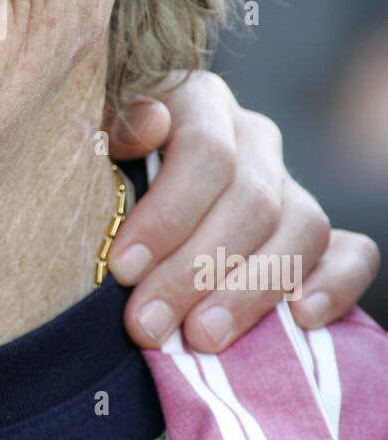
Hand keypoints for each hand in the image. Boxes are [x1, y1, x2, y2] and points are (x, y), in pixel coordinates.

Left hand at [104, 70, 381, 352]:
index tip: (122, 269)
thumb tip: (151, 125)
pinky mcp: (317, 232)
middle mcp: (252, 137)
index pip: (205, 152)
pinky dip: (335, 285)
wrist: (118, 197)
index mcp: (199, 102)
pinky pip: (352, 251)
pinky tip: (301, 318)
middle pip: (251, 200)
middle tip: (148, 325)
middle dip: (196, 271)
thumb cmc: (95, 174)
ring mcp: (289, 184)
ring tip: (202, 337)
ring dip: (251, 291)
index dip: (167, 215)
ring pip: (302, 229)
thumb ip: (112, 130)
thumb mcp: (87, 144)